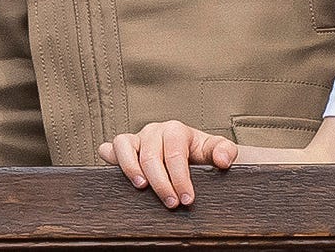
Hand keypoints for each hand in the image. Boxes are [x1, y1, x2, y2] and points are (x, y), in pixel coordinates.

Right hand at [100, 120, 235, 207]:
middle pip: (150, 155)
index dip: (180, 178)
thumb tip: (222, 160)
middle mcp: (155, 131)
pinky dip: (109, 158)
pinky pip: (111, 148)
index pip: (174, 153)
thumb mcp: (216, 150)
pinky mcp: (126, 148)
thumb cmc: (202, 154)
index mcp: (176, 130)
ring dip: (131, 168)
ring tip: (142, 188)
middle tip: (172, 203)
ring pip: (125, 146)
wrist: (193, 154)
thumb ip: (224, 151)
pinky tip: (113, 171)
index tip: (187, 199)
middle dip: (161, 183)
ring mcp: (138, 138)